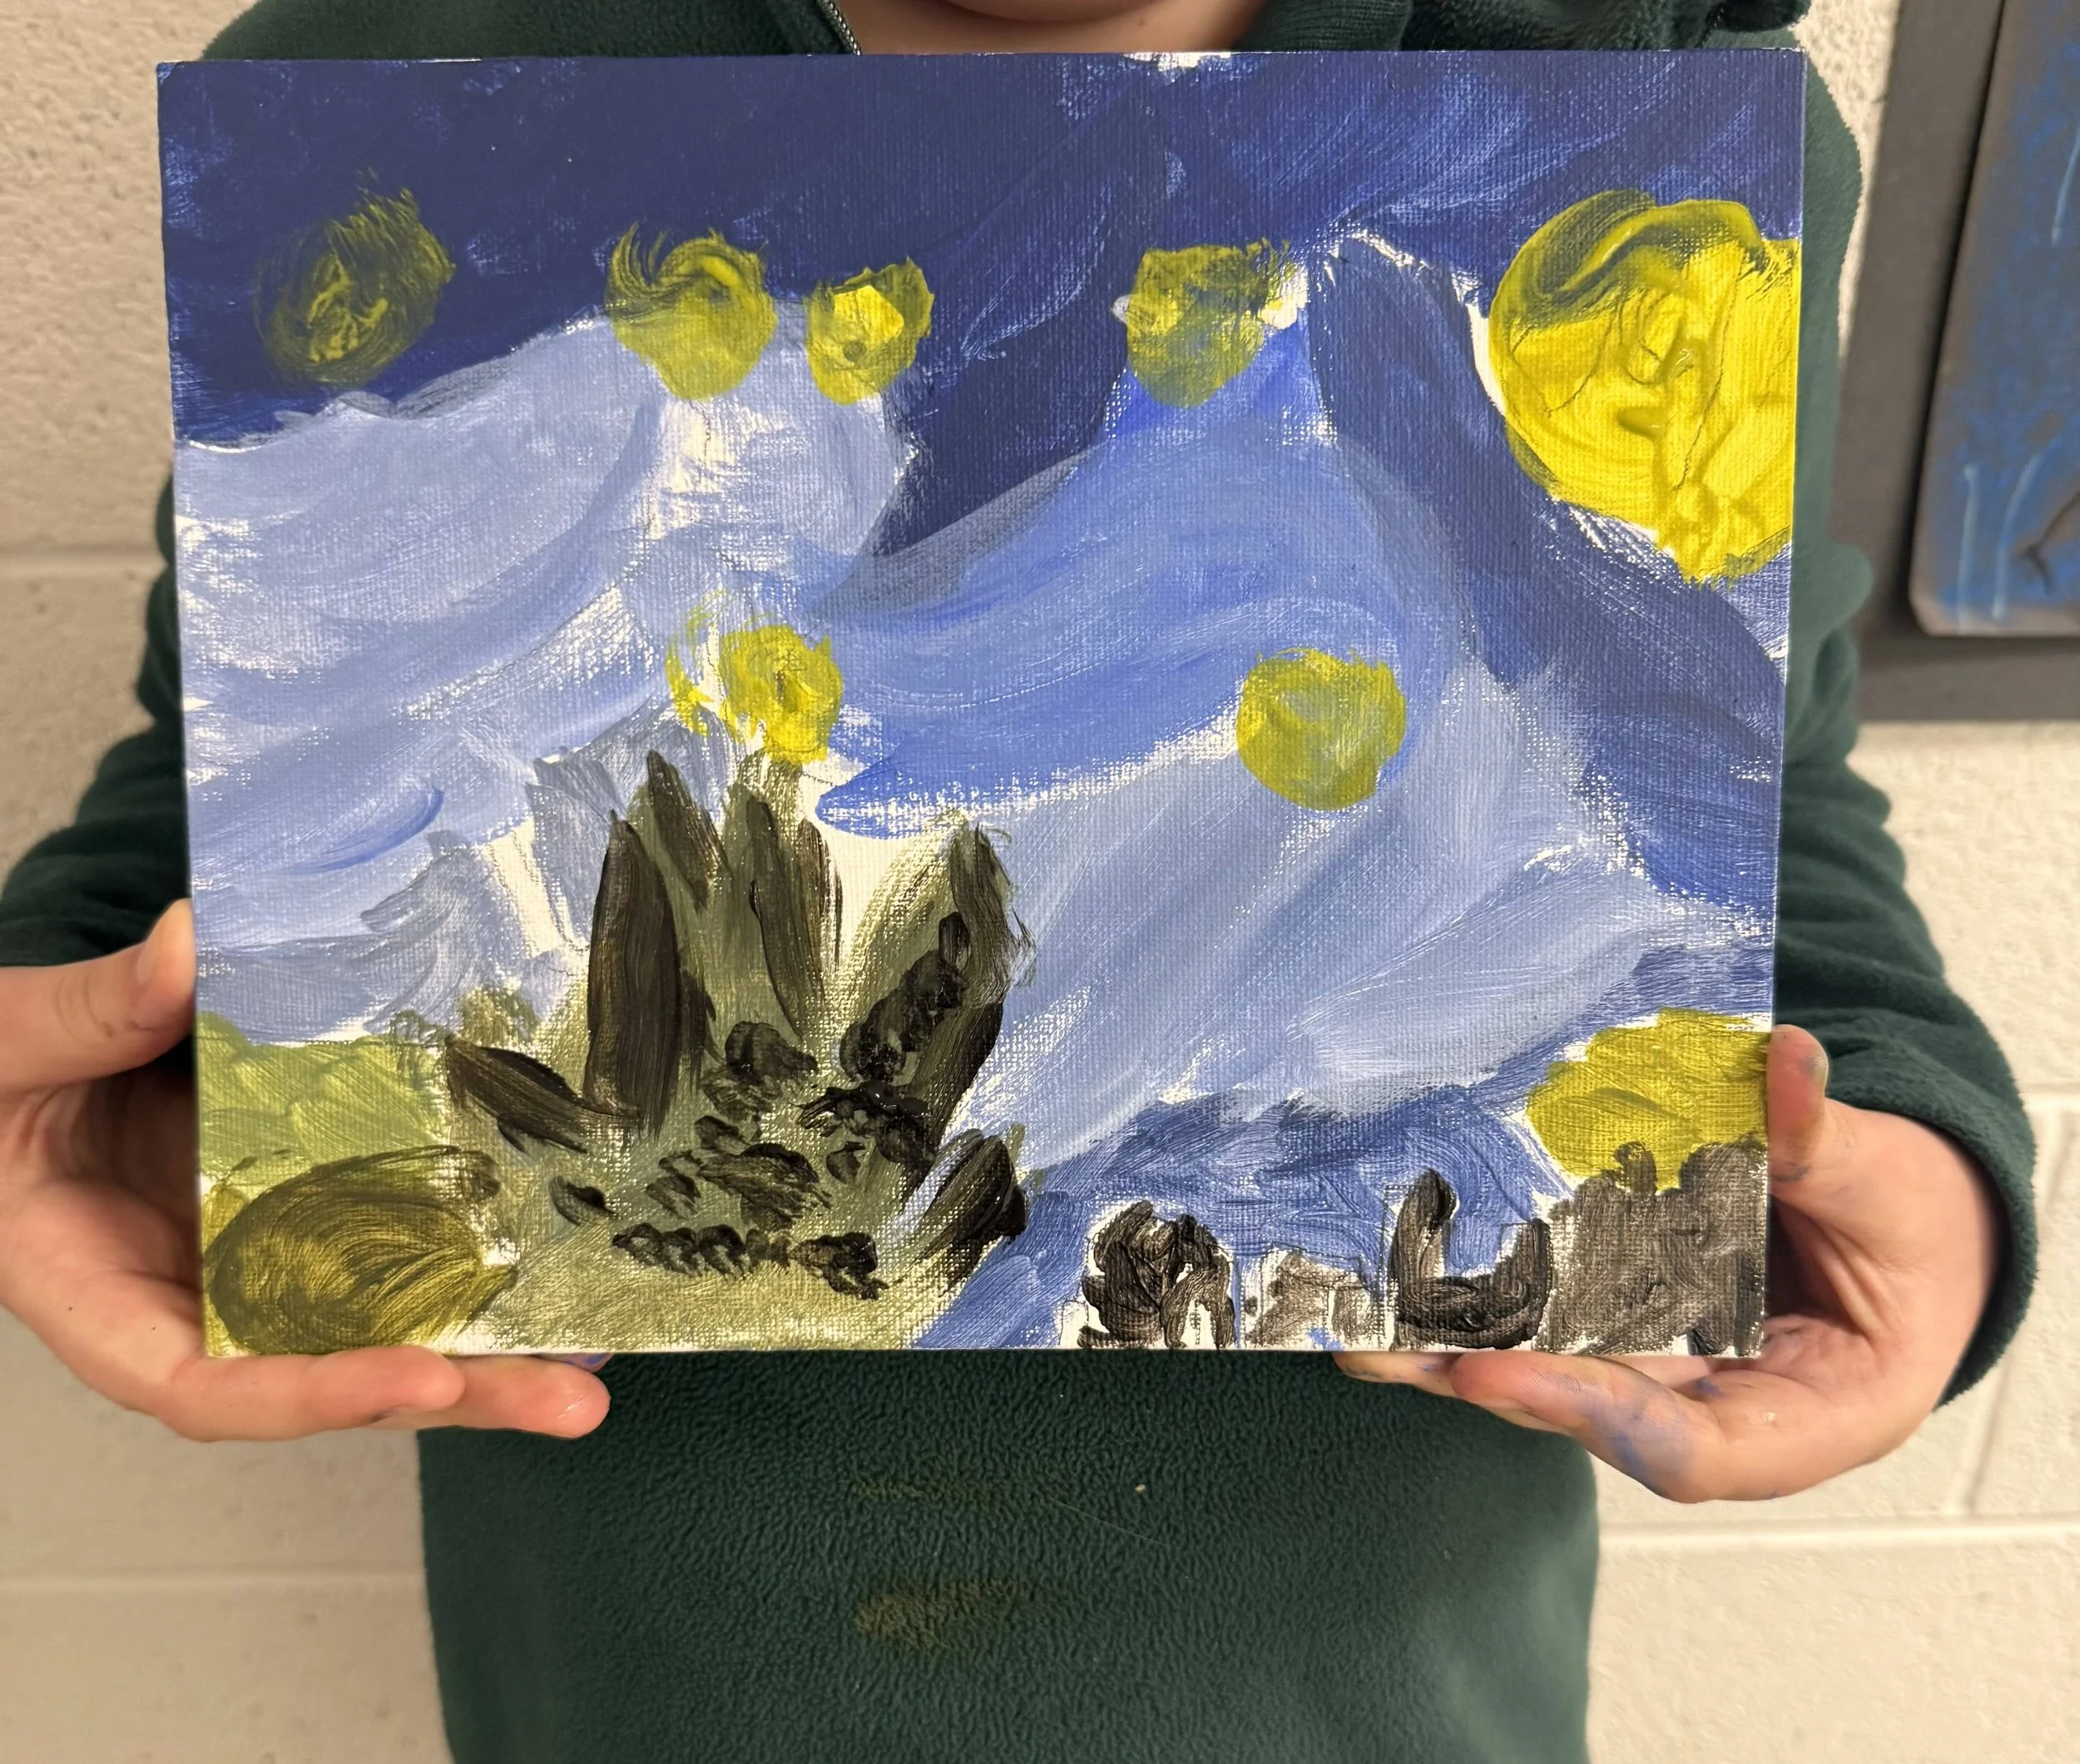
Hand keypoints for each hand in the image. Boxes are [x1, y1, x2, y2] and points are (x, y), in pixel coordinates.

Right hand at [0, 904, 608, 1441]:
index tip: (423, 1378)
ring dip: (487, 1351)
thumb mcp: (13, 1046)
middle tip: (571, 1401)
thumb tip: (188, 949)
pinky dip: (471, 1265)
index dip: (314, 1392)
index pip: (206, 1384)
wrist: (13, 1066)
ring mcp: (259, 1261)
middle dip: (453, 1394)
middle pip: (327, 1380)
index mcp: (98, 1297)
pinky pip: (391, 1250)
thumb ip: (94, 1012)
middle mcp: (194, 1301)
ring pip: (377, 1329)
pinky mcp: (307, 1209)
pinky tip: (563, 1266)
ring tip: (596, 1362)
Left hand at [1336, 1025, 2000, 1500]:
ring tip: (1351, 1307)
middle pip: (1586, 1411)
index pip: (1687, 1450)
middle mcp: (1712, 1406)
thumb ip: (1828, 1143)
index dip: (1588, 1416)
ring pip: (1547, 1363)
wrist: (1904, 1222)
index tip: (1496, 1371)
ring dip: (1449, 1340)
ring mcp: (1656, 1360)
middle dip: (1479, 1379)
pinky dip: (1475, 1285)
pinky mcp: (1616, 1307)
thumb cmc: (1911, 1227)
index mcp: (1806, 1419)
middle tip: (1377, 1342)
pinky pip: (1545, 1306)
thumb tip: (1786, 1064)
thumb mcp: (1890, 1185)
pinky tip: (1399, 1252)